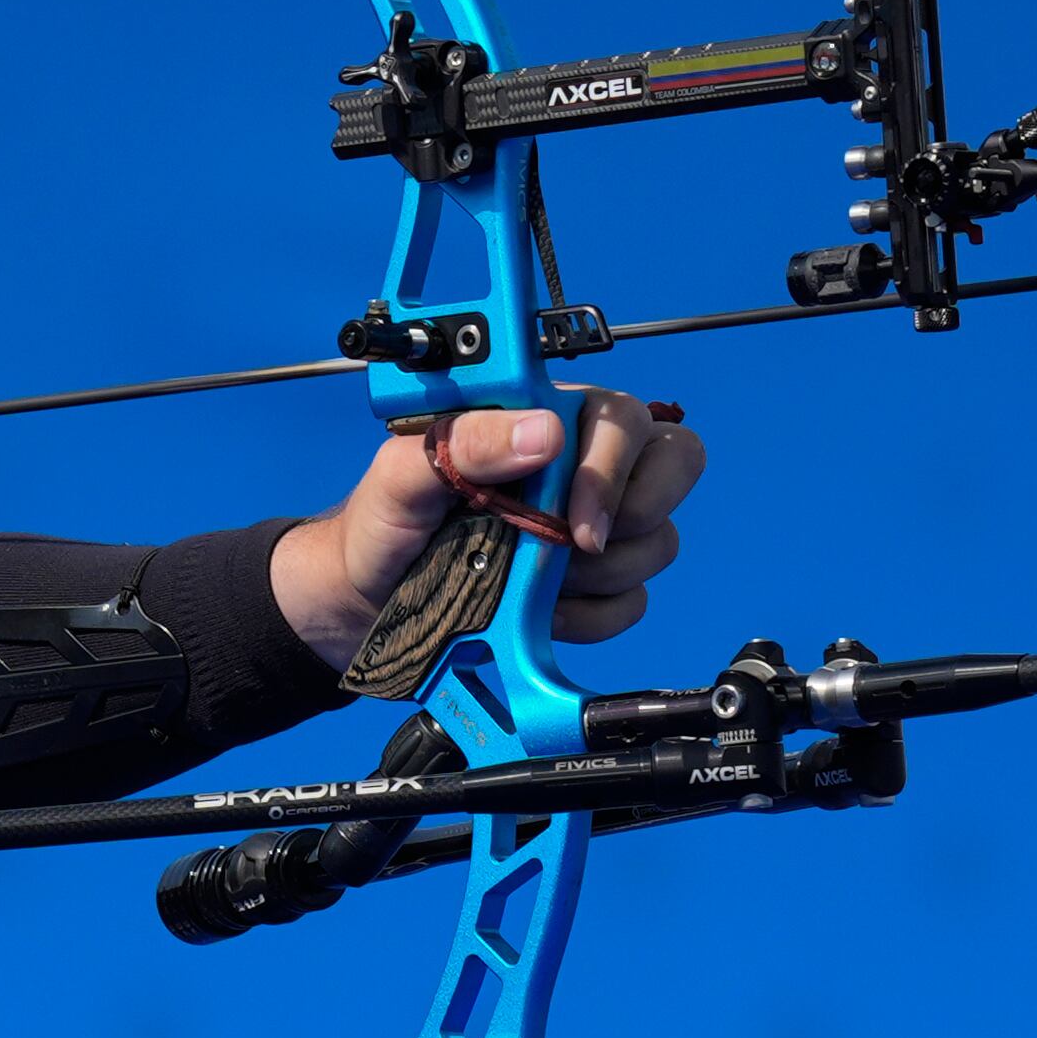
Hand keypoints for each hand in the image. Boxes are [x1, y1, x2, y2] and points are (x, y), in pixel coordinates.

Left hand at [270, 389, 706, 669]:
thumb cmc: (379, 525)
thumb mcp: (401, 475)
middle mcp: (581, 468)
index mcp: (542, 420)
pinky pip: (630, 604)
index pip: (626, 418)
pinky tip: (535, 614)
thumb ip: (465, 442)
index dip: (613, 470)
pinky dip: (585, 619)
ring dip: (593, 578)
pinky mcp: (592, 590)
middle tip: (567, 552)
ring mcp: (592, 530)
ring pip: (658, 543)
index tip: (574, 524)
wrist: (361, 606)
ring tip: (527, 581)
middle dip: (628, 519)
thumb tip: (544, 432)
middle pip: (674, 466)